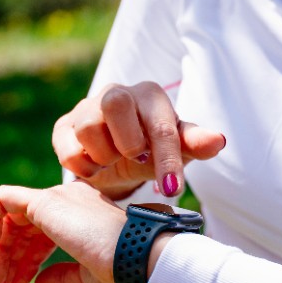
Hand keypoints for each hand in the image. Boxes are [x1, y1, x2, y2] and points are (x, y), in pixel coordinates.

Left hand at [0, 180, 126, 282]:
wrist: (139, 260)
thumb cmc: (124, 270)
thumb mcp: (88, 276)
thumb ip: (62, 276)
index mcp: (81, 215)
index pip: (40, 234)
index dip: (24, 262)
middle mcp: (68, 201)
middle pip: (22, 226)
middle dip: (6, 259)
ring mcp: (57, 198)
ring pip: (10, 217)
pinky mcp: (44, 202)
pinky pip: (2, 199)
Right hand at [53, 81, 225, 199]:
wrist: (118, 158)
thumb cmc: (154, 148)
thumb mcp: (177, 149)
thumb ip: (195, 143)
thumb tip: (218, 141)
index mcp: (150, 95)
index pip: (161, 124)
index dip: (168, 159)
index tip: (172, 189)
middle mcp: (117, 93)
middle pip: (115, 103)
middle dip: (127, 141)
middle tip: (136, 160)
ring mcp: (87, 107)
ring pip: (88, 126)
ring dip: (105, 156)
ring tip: (115, 162)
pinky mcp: (64, 127)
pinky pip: (67, 147)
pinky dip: (83, 165)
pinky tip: (96, 167)